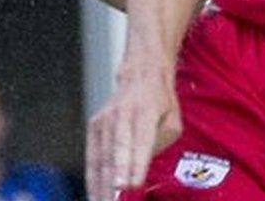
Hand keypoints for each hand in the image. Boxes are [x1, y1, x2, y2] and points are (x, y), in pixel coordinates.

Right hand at [88, 64, 180, 200]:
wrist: (140, 75)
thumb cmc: (160, 103)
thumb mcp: (173, 121)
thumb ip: (161, 143)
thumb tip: (143, 166)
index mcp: (146, 111)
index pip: (139, 143)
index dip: (135, 166)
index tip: (132, 187)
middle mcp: (121, 114)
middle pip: (116, 152)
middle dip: (115, 180)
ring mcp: (104, 120)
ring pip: (101, 157)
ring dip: (102, 184)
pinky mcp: (94, 126)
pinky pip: (92, 156)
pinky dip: (92, 177)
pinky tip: (95, 196)